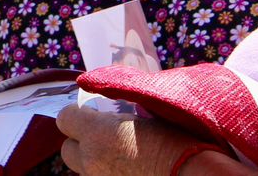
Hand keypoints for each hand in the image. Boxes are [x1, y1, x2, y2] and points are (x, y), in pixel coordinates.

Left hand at [54, 104, 250, 175]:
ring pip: (85, 169)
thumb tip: (113, 91)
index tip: (93, 112)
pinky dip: (110, 172)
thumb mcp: (147, 111)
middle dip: (82, 141)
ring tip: (122, 154)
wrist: (193, 174)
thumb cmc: (178, 140)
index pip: (64, 118)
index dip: (77, 113)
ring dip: (96, 160)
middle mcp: (92, 161)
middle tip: (106, 135)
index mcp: (98, 134)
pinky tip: (130, 168)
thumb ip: (122, 103)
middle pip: (68, 150)